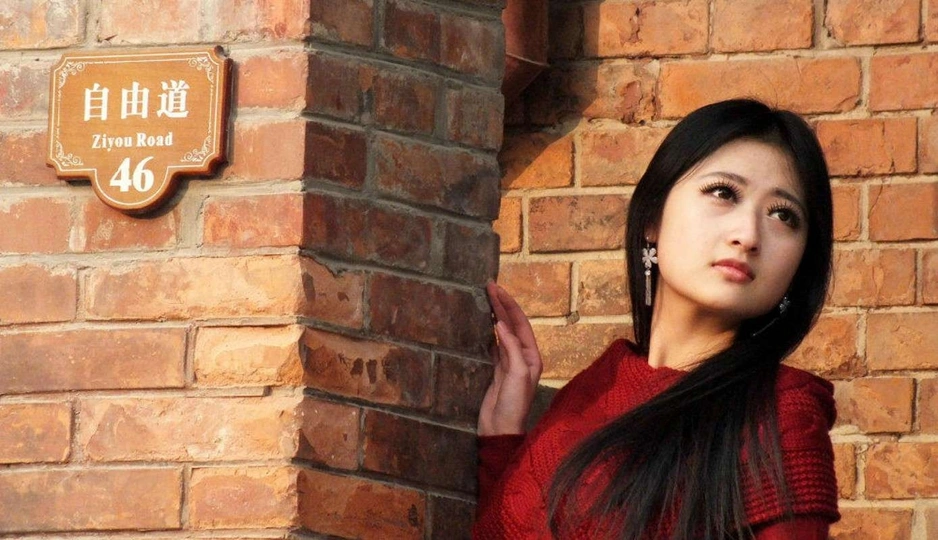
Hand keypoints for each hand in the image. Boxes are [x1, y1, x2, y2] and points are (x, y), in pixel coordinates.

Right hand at [478, 282, 542, 435]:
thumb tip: (500, 324)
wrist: (501, 429)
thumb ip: (510, 348)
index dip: (508, 304)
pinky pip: (493, 345)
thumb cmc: (514, 404)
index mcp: (531, 355)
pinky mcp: (497, 370)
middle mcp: (522, 356)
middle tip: (489, 285)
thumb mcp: (517, 374)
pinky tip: (483, 322)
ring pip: (502, 332)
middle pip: (511, 324)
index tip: (496, 289)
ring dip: (495, 315)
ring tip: (486, 298)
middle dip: (501, 304)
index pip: (520, 323)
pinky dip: (488, 331)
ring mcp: (509, 363)